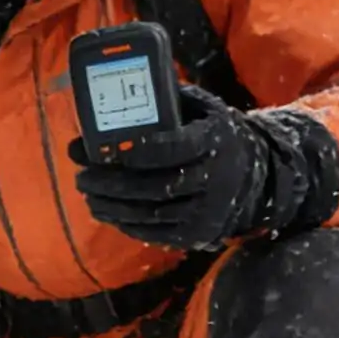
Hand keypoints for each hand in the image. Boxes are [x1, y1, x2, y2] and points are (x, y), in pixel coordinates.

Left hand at [71, 86, 338, 250]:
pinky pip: (156, 234)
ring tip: (88, 194)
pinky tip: (107, 212)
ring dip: (112, 206)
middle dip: (112, 182)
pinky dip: (126, 224)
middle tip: (82, 175)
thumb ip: (166, 102)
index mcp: (216, 140)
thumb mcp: (202, 109)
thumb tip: (113, 102)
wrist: (256, 176)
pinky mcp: (198, 235)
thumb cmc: (215, 135)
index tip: (109, 150)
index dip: (140, 150)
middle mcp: (215, 179)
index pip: (175, 147)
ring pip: (151, 214)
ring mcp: (208, 212)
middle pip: (155, 185)